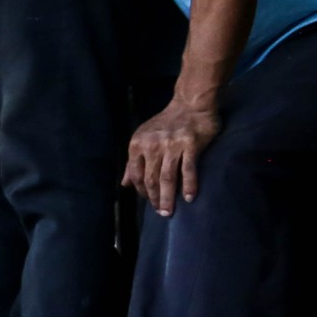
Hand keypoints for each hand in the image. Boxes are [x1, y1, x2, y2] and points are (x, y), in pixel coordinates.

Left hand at [125, 96, 222, 216]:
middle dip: (154, 198)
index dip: (141, 191)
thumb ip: (134, 162)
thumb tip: (125, 184)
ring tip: (169, 211)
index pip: (136, 174)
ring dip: (167, 197)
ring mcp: (172, 145)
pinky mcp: (191, 144)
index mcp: (138, 144)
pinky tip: (188, 198)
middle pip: (151, 179)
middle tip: (161, 213)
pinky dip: (188, 185)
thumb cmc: (166, 124)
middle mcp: (152, 145)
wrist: (190, 104)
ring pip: (167, 177)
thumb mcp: (143, 139)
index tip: (149, 201)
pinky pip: (188, 169)